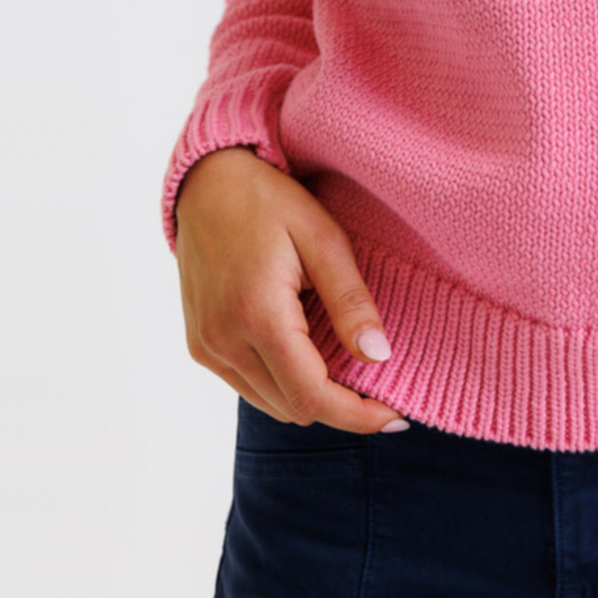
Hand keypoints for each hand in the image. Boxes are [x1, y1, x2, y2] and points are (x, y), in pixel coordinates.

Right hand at [174, 146, 406, 433]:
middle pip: (294, 408)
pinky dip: (282, 382)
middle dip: (341, 406)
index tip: (397, 416)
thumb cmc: (270, 201)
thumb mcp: (323, 239)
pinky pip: (248, 386)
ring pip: (271, 404)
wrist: (207, 181)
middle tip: (378, 386)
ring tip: (343, 364)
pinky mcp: (200, 345)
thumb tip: (379, 357)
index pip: (313, 396)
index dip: (358, 415)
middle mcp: (223, 341)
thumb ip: (350, 301)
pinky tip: (305, 351)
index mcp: (257, 314)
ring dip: (311, 396)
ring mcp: (207, 347)